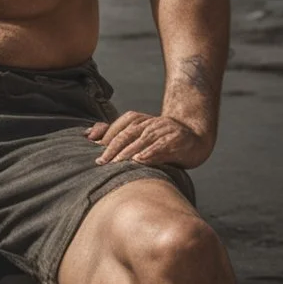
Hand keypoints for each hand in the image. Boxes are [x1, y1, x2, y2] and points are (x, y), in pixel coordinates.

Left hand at [84, 111, 212, 169]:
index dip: (106, 136)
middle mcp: (150, 123)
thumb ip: (115, 133)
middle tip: (101, 162)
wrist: (194, 135)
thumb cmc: (161, 138)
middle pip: (128, 133)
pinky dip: (149, 153)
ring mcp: (163, 130)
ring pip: (142, 140)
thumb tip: (87, 135)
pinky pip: (161, 147)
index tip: (93, 149)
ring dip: (127, 152)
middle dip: (113, 147)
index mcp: (139, 120)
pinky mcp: (175, 141)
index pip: (120, 125)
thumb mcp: (139, 133)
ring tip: (115, 163)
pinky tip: (140, 160)